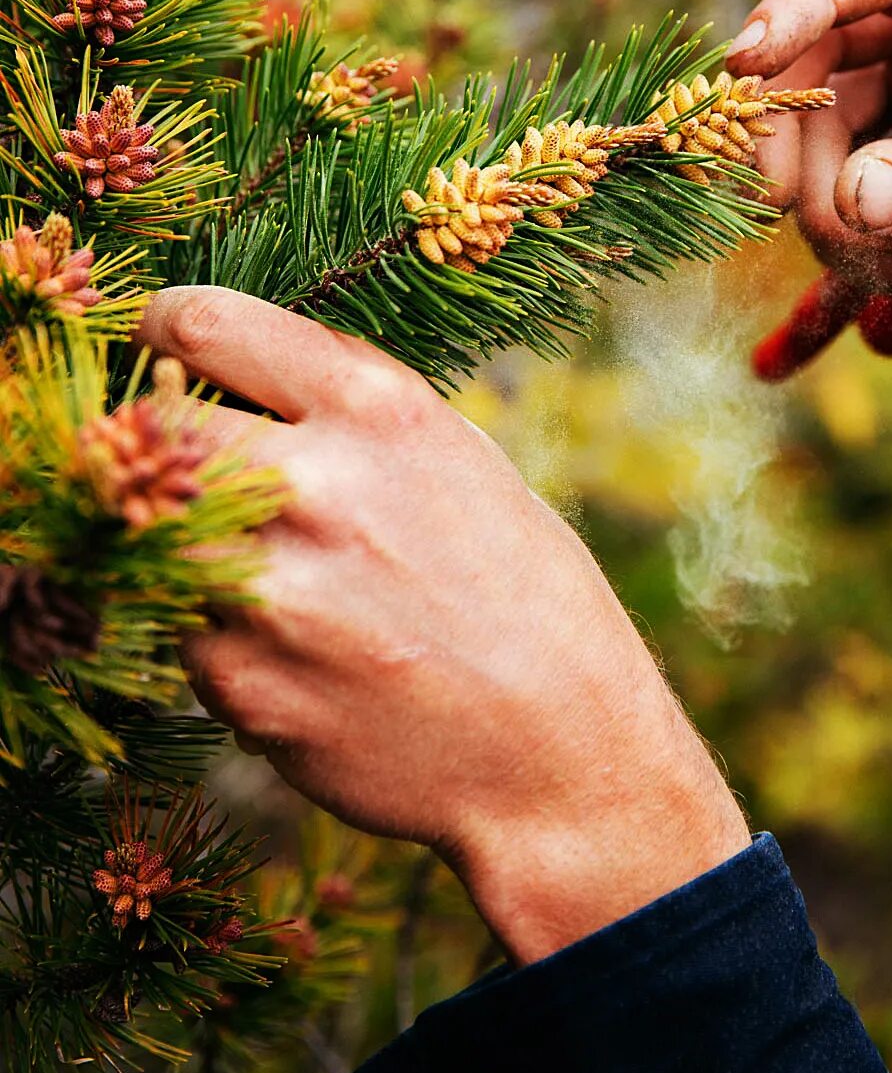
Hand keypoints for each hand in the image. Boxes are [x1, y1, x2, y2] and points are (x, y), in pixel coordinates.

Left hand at [138, 286, 749, 965]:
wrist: (558, 749)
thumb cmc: (517, 587)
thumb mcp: (456, 456)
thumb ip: (341, 407)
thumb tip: (223, 369)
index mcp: (379, 411)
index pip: (203, 323)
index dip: (160, 329)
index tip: (156, 345)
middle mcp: (317, 488)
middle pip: (151, 423)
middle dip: (161, 437)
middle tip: (197, 464)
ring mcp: (271, 593)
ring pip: (152, 530)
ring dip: (189, 540)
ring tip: (274, 570)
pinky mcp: (241, 686)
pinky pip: (184, 632)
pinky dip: (222, 635)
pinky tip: (302, 651)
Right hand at [726, 0, 891, 301]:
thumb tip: (849, 198)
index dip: (802, 4)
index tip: (745, 64)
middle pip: (830, 43)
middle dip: (796, 126)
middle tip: (785, 206)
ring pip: (826, 111)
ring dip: (815, 185)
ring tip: (845, 262)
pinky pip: (846, 163)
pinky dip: (836, 217)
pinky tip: (838, 285)